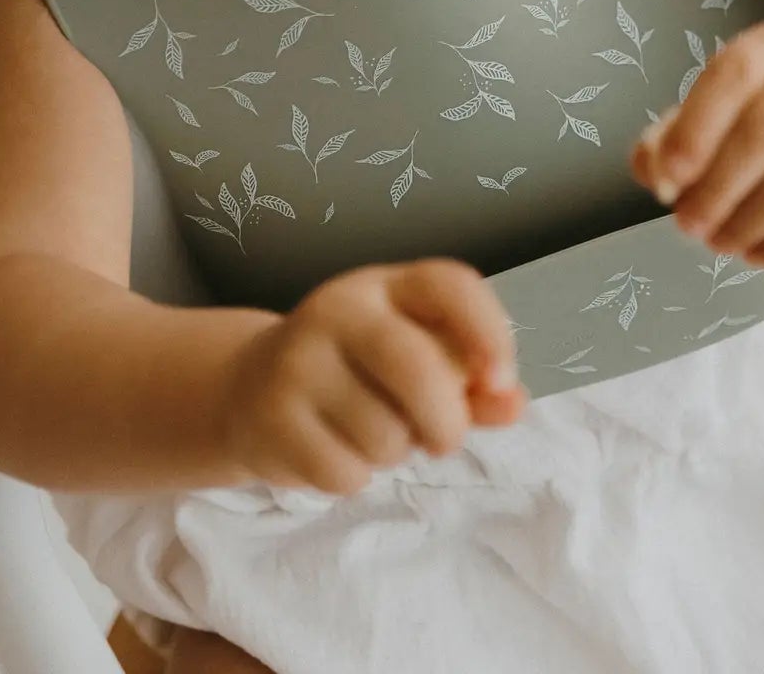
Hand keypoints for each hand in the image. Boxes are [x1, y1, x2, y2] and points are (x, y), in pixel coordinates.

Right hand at [220, 259, 527, 495]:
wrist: (249, 387)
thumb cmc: (356, 370)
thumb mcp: (414, 356)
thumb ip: (471, 380)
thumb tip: (513, 403)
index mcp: (386, 285)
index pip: (449, 284)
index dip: (487, 331)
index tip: (502, 381)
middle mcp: (338, 310)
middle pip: (416, 367)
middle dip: (447, 421)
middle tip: (443, 440)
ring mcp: (298, 361)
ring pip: (383, 434)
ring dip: (395, 453)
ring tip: (373, 433)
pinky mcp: (270, 417)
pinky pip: (344, 472)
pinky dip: (355, 478)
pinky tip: (336, 450)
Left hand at [630, 17, 763, 266]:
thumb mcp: (732, 104)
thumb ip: (677, 132)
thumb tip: (650, 171)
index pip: (734, 75)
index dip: (696, 126)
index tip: (669, 177)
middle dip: (716, 189)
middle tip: (687, 225)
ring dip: (746, 224)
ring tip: (719, 243)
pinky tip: (757, 255)